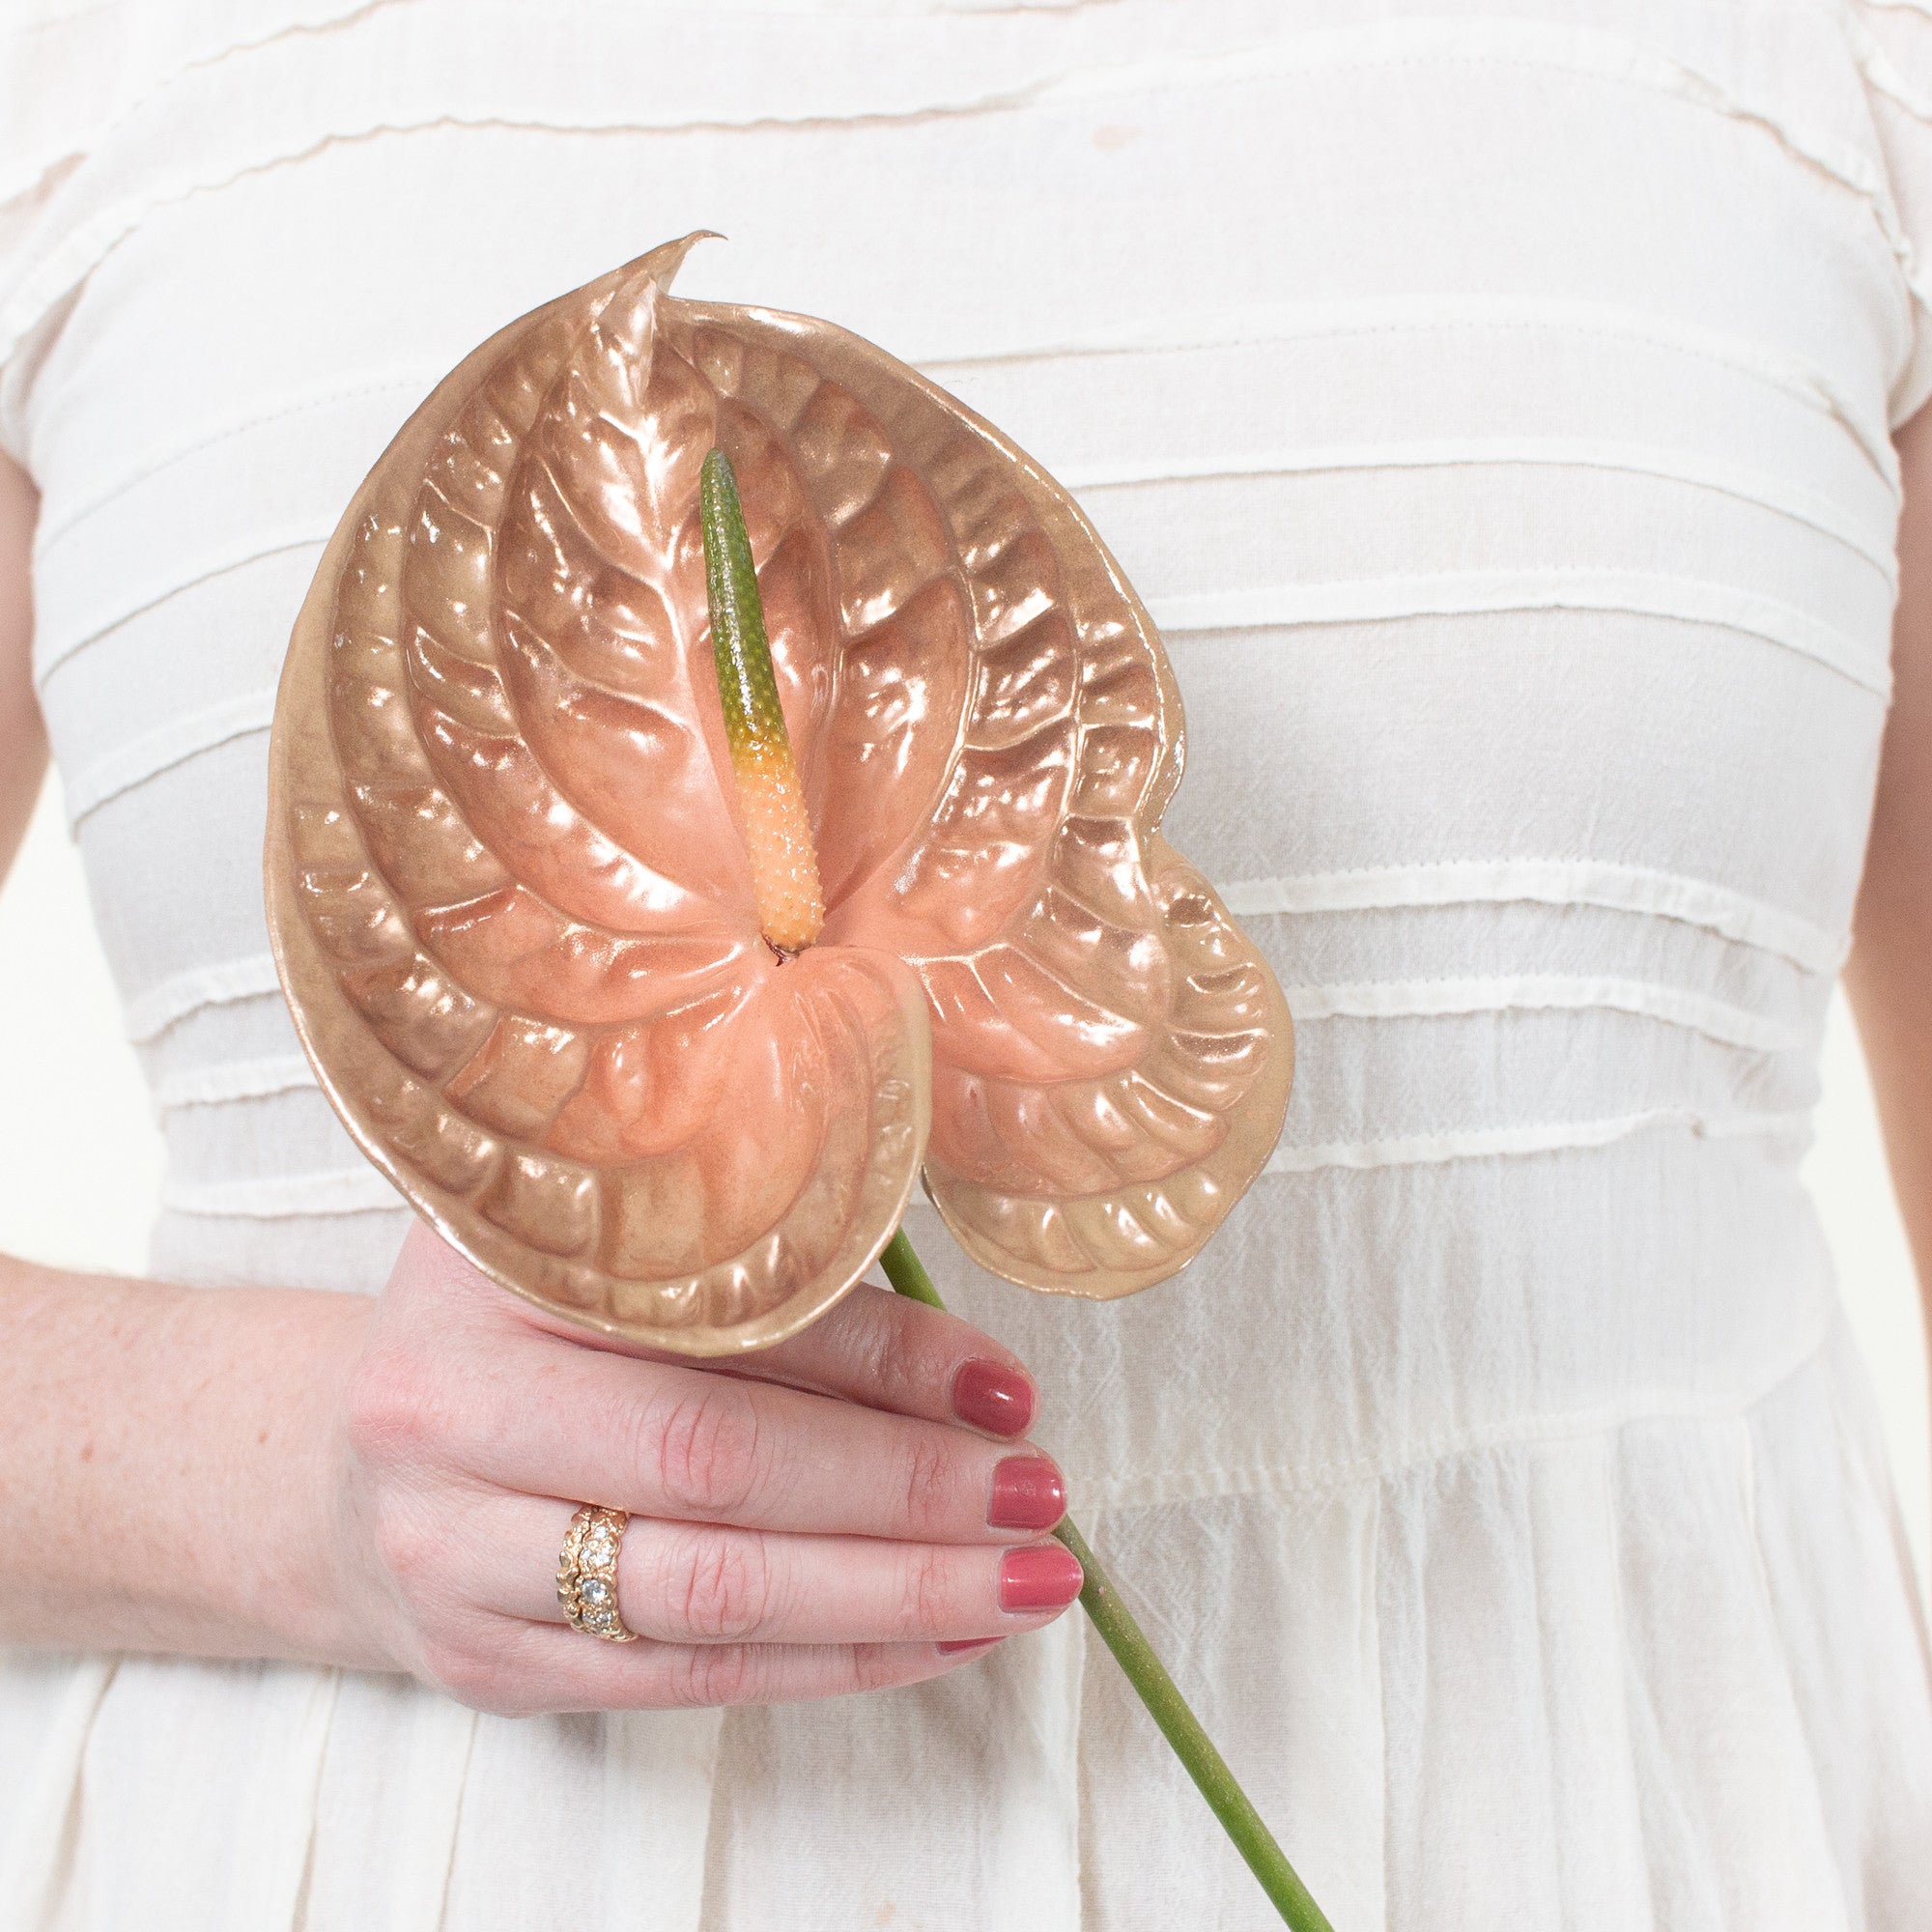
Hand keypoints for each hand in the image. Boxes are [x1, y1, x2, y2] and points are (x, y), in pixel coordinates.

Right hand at [334, 1221, 1080, 1714]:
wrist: (351, 1466)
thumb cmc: (521, 1335)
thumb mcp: (608, 1255)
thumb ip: (755, 1274)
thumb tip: (972, 1367)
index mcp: (490, 1267)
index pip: (718, 1321)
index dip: (880, 1358)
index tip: (1004, 1384)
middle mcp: (448, 1411)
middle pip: (713, 1468)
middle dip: (903, 1491)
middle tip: (1038, 1496)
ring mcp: (455, 1555)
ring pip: (712, 1595)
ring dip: (894, 1596)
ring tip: (1026, 1582)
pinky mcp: (488, 1665)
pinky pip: (689, 1679)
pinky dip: (834, 1662)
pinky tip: (937, 1637)